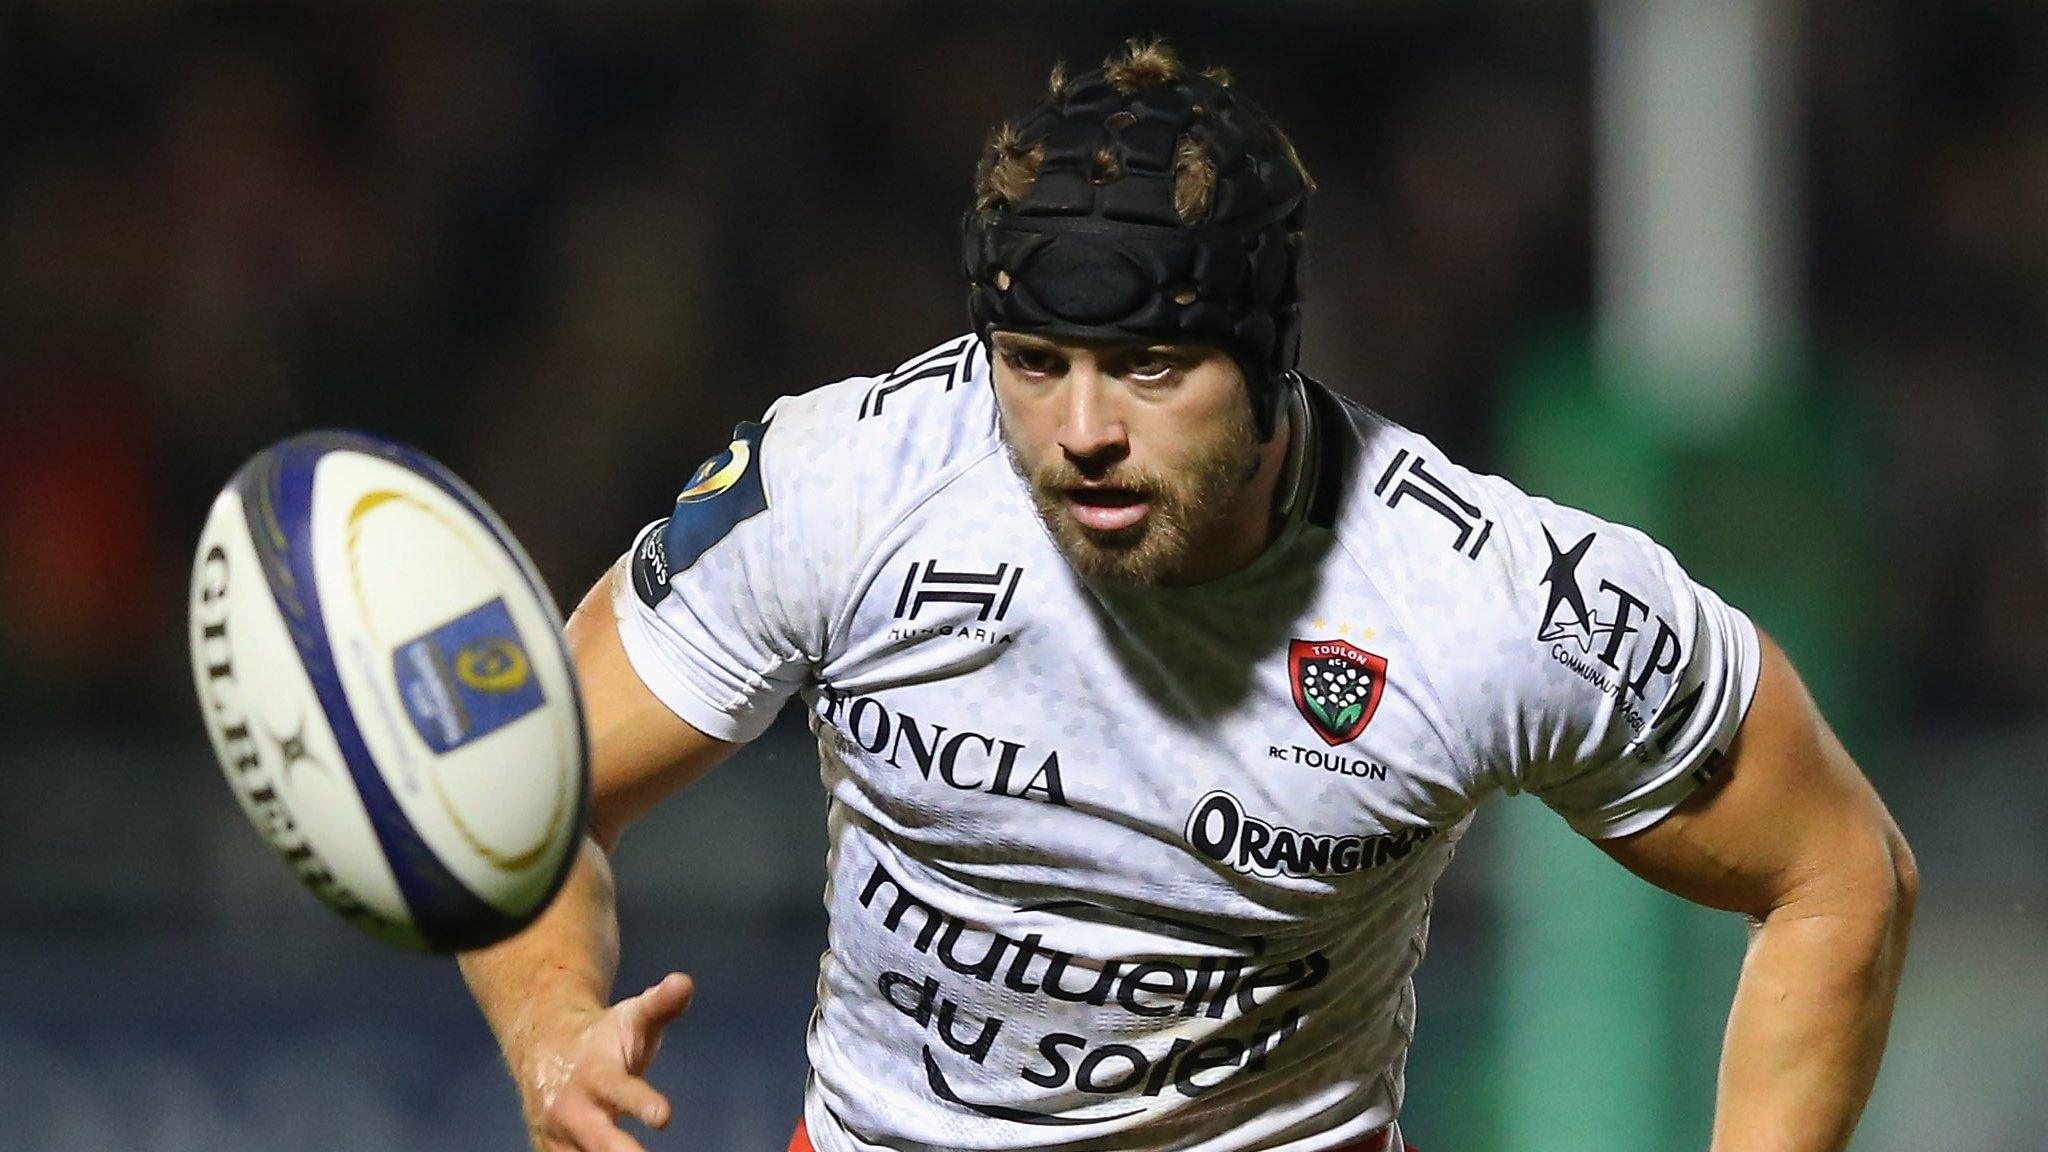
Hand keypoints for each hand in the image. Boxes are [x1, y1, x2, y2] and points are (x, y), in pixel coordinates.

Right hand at [520, 972, 694, 1151]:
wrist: (542, 1047)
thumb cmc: (604, 1035)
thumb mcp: (632, 1016)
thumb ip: (661, 1004)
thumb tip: (683, 983)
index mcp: (595, 1072)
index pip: (620, 1089)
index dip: (641, 1102)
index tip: (665, 1116)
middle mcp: (572, 1108)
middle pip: (597, 1138)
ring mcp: (559, 1135)